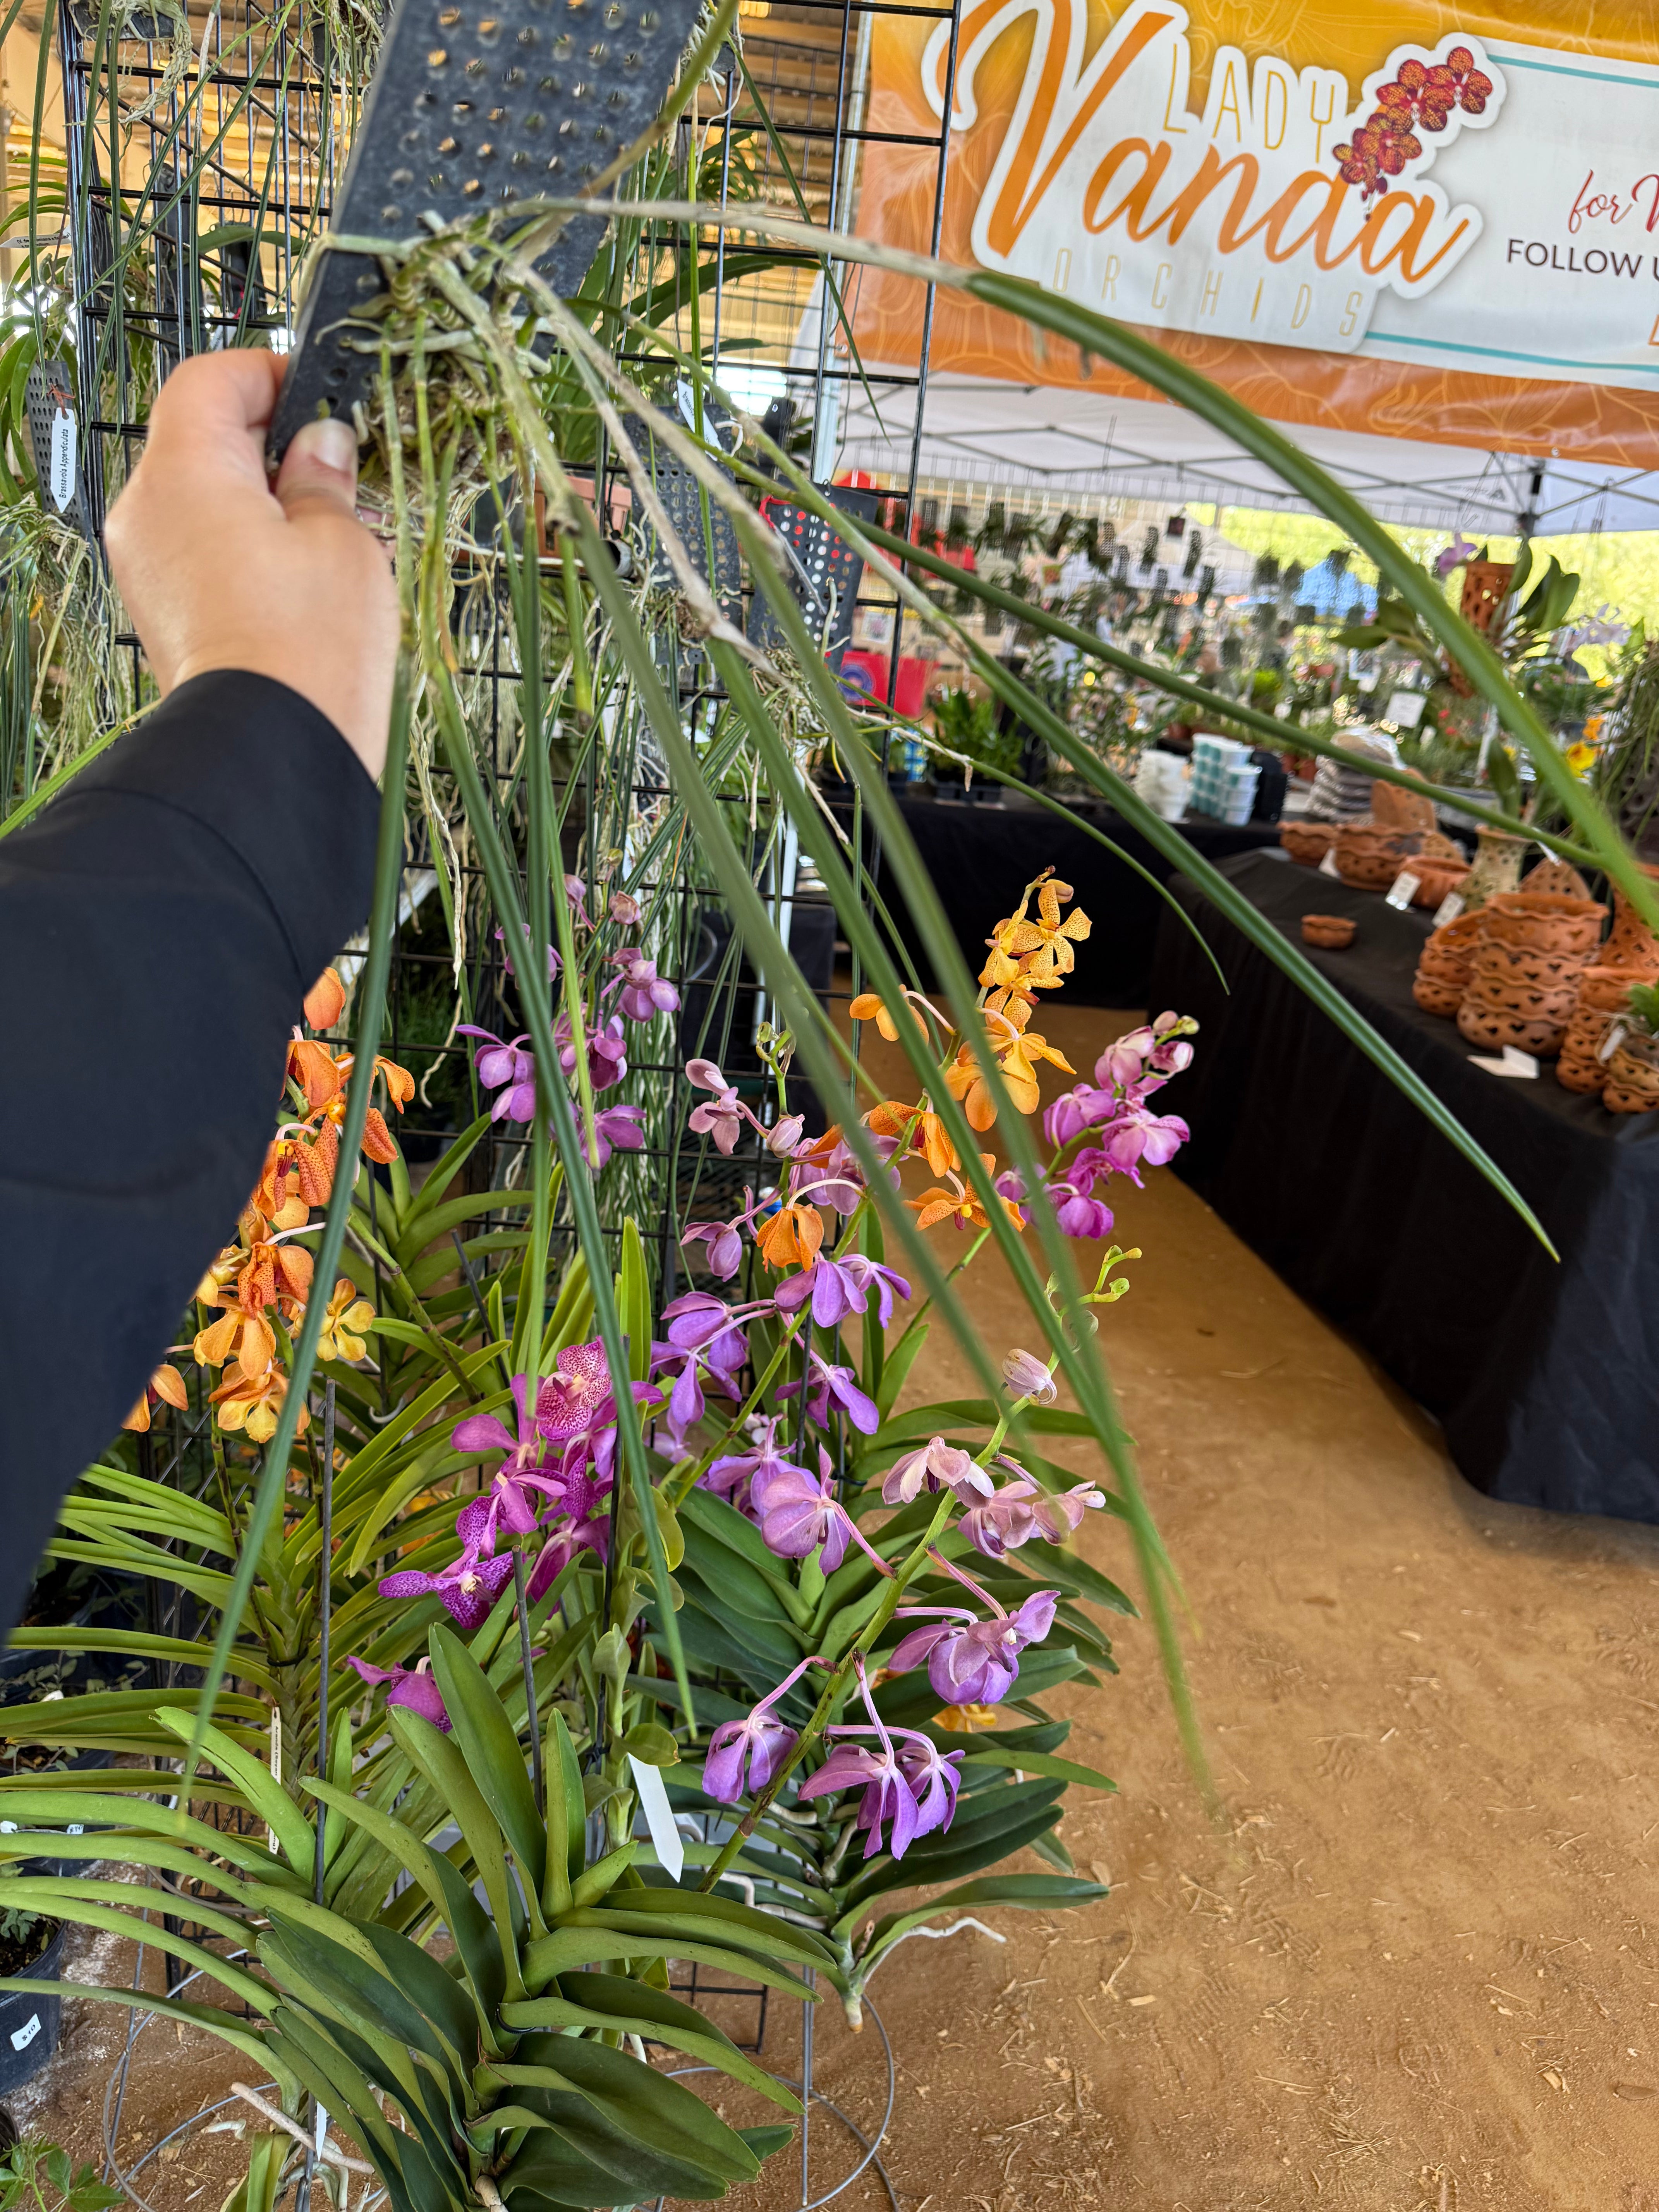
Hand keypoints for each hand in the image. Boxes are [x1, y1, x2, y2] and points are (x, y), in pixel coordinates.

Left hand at [105, 351, 398, 779]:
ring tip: (330, 537)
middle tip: (341, 471)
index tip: (319, 390)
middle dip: (272, 445)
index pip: (208, 380)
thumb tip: (322, 444)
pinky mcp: (161, 613)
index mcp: (184, 472)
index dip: (267, 373)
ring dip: (264, 502)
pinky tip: (301, 582)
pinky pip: (201, 552)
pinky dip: (247, 548)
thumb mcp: (343, 542)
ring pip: (204, 500)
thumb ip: (326, 479)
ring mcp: (146, 566)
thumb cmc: (308, 650)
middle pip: (202, 440)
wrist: (272, 755)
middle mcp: (147, 512)